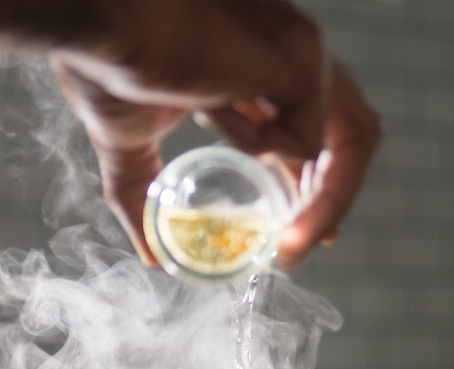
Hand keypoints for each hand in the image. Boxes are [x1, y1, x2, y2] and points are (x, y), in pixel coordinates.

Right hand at [52, 0, 380, 267]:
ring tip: (289, 245)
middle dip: (328, 201)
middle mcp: (291, 52)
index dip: (311, 186)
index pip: (310, 129)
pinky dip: (260, 149)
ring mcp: (302, 51)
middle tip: (294, 250)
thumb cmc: (108, 62)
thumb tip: (150, 255)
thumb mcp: (129, 142)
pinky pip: (305, 140)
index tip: (294, 236)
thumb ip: (144, 193)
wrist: (102, 28)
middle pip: (347, 136)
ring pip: (352, 141)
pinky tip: (212, 110)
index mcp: (259, 64)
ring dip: (325, 203)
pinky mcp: (302, 61)